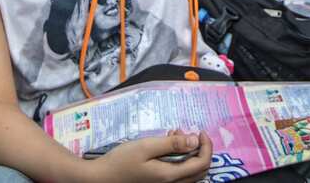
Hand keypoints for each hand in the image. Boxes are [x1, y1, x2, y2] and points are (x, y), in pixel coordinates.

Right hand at [90, 131, 213, 182]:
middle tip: (189, 133)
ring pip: (190, 173)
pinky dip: (179, 159)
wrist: (102, 178)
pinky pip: (178, 174)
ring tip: (175, 136)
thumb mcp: (146, 146)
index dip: (207, 146)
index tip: (200, 131)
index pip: (202, 163)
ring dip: (189, 154)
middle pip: (200, 170)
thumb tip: (195, 140)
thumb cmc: (122, 161)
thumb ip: (171, 144)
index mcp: (171, 175)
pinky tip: (166, 146)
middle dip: (200, 150)